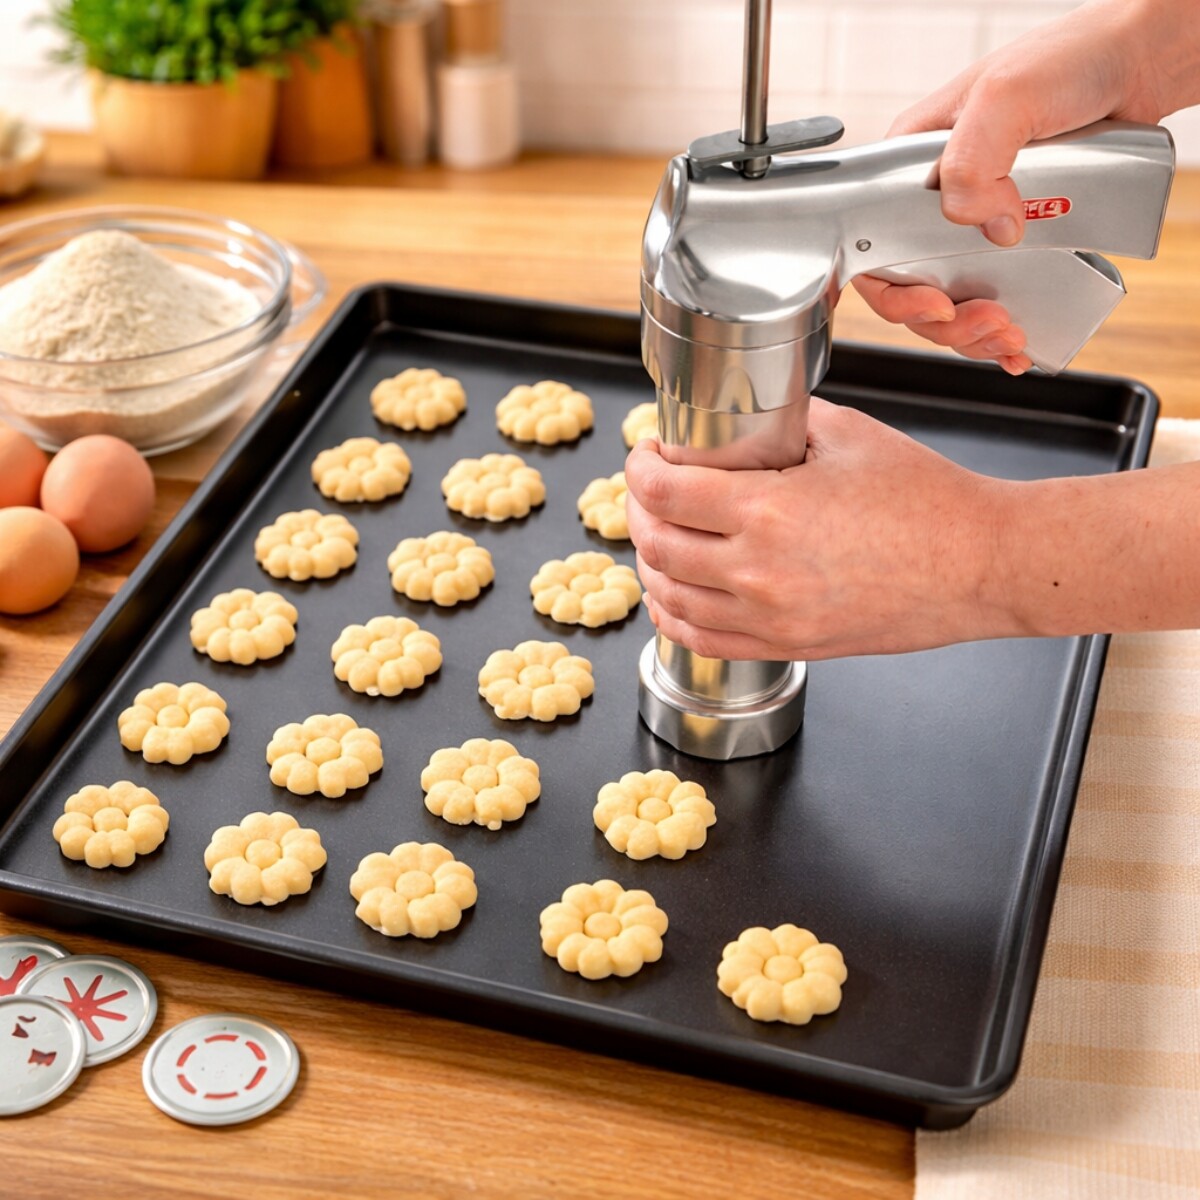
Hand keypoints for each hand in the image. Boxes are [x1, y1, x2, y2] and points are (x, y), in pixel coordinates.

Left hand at [625, 400, 1020, 661]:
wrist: (980, 565)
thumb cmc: (927, 501)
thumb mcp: (846, 435)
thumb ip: (780, 424)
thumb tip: (738, 420)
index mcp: (768, 511)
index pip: (663, 492)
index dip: (639, 467)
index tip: (646, 454)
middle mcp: (758, 572)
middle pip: (655, 544)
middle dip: (637, 509)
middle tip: (648, 488)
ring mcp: (770, 618)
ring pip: (669, 596)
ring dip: (650, 560)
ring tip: (657, 533)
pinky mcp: (786, 646)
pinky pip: (700, 639)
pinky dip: (671, 613)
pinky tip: (672, 592)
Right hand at [852, 0, 1189, 372]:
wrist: (1140, 60)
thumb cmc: (1070, 57)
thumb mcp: (1006, 95)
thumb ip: (974, 158)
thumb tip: (972, 221)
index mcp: (910, 167)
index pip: (874, 247)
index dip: (895, 292)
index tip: (935, 305)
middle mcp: (936, 201)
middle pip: (913, 287)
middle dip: (946, 322)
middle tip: (988, 324)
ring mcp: (976, 223)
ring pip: (952, 301)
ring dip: (975, 335)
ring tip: (1009, 337)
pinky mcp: (1015, 237)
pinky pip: (995, 295)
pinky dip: (1002, 331)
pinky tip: (1019, 345)